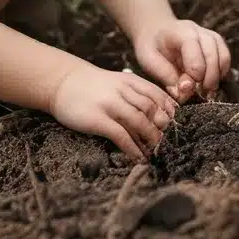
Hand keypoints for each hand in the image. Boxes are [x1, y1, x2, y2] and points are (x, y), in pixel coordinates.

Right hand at [50, 61, 177, 161]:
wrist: (63, 82)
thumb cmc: (94, 86)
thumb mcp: (117, 82)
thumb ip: (137, 93)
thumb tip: (159, 114)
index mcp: (130, 81)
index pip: (157, 95)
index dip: (168, 111)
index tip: (175, 125)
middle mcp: (122, 91)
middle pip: (151, 109)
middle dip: (161, 127)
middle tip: (167, 141)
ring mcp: (109, 104)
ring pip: (139, 122)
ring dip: (150, 138)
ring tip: (155, 151)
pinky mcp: (97, 119)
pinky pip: (121, 135)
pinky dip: (133, 148)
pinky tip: (138, 157)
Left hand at [133, 19, 230, 102]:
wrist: (156, 30)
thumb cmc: (151, 46)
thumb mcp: (148, 60)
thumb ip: (166, 75)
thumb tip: (185, 91)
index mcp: (181, 32)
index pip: (195, 52)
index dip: (193, 75)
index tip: (185, 89)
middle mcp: (200, 31)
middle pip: (213, 55)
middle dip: (207, 79)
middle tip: (199, 94)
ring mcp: (211, 36)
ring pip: (223, 57)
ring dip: (216, 78)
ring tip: (205, 92)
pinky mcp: (217, 44)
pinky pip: (226, 59)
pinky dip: (221, 74)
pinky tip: (209, 84)